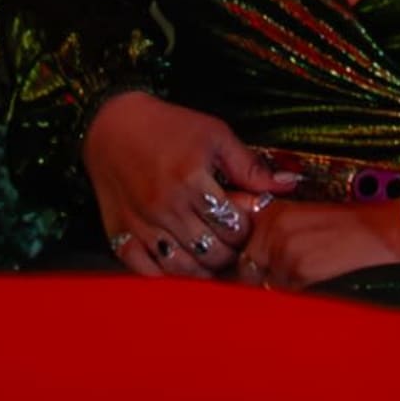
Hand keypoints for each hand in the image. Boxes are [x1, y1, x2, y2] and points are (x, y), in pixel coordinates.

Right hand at [84, 87, 290, 277]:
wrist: (111, 124)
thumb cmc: (167, 127)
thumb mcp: (214, 135)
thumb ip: (250, 166)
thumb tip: (288, 184)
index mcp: (192, 179)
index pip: (235, 226)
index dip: (247, 229)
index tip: (245, 222)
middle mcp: (166, 205)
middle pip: (213, 253)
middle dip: (230, 253)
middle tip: (233, 244)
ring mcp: (141, 223)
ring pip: (184, 268)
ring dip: (204, 270)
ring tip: (212, 257)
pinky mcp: (120, 234)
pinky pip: (146, 271)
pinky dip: (167, 275)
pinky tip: (181, 265)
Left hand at [234, 195, 399, 292]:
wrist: (386, 233)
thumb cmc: (351, 229)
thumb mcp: (304, 219)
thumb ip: (272, 235)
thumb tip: (247, 263)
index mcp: (271, 214)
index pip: (236, 249)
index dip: (239, 268)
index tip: (241, 278)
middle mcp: (272, 231)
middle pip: (244, 271)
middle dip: (256, 284)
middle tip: (275, 289)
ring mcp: (284, 252)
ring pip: (263, 288)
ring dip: (277, 294)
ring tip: (304, 288)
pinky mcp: (300, 272)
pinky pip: (284, 298)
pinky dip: (295, 301)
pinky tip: (315, 292)